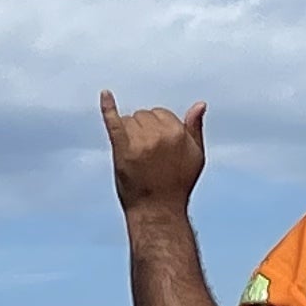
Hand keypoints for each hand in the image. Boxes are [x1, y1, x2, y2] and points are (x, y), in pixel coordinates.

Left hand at [98, 92, 208, 216]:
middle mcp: (159, 134)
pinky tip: (105, 95)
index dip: (158, 130)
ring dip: (129, 133)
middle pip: (144, 115)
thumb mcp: (196, 156)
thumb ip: (196, 128)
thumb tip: (200, 105)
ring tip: (136, 157)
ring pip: (129, 120)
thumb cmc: (178, 185)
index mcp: (178, 132)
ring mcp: (139, 141)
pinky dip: (108, 108)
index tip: (158, 150)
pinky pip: (114, 122)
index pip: (161, 114)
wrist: (158, 211)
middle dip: (143, 130)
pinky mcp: (122, 149)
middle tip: (147, 157)